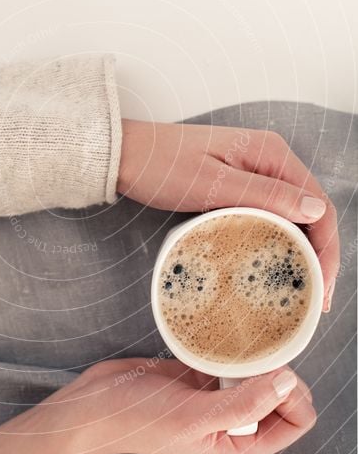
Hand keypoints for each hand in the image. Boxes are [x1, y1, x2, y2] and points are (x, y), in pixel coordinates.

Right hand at [0, 357, 314, 453]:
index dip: (291, 394)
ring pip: (260, 373)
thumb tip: (289, 382)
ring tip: (237, 344)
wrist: (96, 405)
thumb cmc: (140, 419)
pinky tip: (222, 337)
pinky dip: (233, 348)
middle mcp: (234, 424)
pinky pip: (233, 359)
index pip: (296, 420)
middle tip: (249, 356)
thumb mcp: (195, 417)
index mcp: (240, 445)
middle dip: (276, 372)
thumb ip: (245, 404)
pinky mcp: (201, 375)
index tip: (267, 372)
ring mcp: (218, 397)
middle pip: (283, 393)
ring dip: (256, 357)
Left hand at [117, 120, 338, 310]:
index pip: (319, 205)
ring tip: (304, 290)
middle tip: (318, 300)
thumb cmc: (162, 164)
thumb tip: (316, 210)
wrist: (126, 154)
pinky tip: (278, 265)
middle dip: (321, 257)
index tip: (323, 288)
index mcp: (272, 154)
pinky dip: (282, 241)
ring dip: (304, 251)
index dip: (327, 250)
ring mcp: (256, 172)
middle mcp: (271, 159)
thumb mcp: (213, 184)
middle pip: (312, 212)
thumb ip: (264, 195)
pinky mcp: (240, 184)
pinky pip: (272, 215)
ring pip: (294, 216)